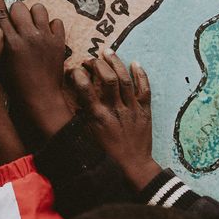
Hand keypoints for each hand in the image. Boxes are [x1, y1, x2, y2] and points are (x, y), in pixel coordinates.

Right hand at [0, 0, 72, 138]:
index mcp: (9, 43)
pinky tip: (46, 35)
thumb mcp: (0, 64)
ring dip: (34, 15)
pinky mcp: (59, 42)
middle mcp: (27, 37)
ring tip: (33, 26)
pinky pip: (56, 21)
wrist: (40, 98)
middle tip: (18, 21)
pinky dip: (51, 26)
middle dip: (17, 11)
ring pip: (39, 9)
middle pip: (19, 6)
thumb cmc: (16, 85)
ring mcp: (45, 38)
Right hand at [69, 51, 161, 189]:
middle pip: (107, 79)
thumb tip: (74, 97)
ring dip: (116, 63)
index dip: (78, 75)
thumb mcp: (89, 136)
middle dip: (98, 65)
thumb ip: (82, 116)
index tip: (74, 69)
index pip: (85, 89)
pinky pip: (144, 89)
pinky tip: (134, 63)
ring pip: (125, 80)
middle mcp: (115, 110)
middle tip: (91, 59)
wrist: (132, 166)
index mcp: (98, 117)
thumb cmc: (107, 154)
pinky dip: (140, 75)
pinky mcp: (145, 111)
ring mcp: (132, 109)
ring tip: (108, 52)